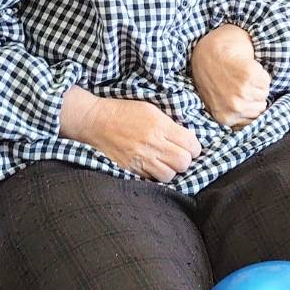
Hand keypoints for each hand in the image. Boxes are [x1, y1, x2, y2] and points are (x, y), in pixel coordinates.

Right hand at [60, 89, 201, 181]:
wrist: (95, 121)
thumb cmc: (123, 112)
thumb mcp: (150, 109)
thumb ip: (170, 124)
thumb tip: (187, 138)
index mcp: (160, 125)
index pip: (191, 144)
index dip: (194, 147)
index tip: (189, 146)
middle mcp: (152, 144)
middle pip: (183, 162)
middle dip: (185, 160)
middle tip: (179, 155)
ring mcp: (141, 159)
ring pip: (169, 175)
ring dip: (171, 170)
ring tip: (166, 163)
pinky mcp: (131, 169)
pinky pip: (152, 180)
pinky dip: (156, 175)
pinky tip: (153, 167)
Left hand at [189, 25, 270, 127]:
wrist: (208, 51)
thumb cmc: (211, 77)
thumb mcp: (215, 104)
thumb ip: (232, 117)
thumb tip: (252, 126)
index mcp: (225, 117)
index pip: (253, 120)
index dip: (249, 105)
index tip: (241, 96)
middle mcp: (235, 106)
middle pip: (261, 106)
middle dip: (254, 95)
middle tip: (239, 84)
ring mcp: (242, 91)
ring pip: (265, 92)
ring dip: (257, 83)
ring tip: (241, 76)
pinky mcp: (249, 75)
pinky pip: (266, 79)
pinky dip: (260, 72)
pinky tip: (246, 67)